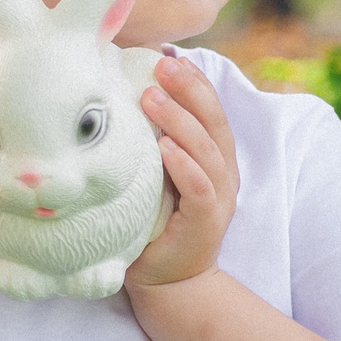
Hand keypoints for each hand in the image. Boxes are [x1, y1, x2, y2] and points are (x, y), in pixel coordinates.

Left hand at [126, 49, 238, 288]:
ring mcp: (219, 198)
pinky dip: (184, 165)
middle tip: (161, 66)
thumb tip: (117, 103)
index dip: (194, 82)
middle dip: (189, 89)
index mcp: (213, 158)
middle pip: (213, 121)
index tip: (168, 57)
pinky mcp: (206, 222)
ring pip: (206, 150)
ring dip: (180, 120)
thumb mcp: (153, 177)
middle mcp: (223, 174)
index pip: (210, 111)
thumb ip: (149, 145)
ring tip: (152, 97)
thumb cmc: (153, 224)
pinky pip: (200, 188)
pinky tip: (164, 148)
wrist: (167, 283)